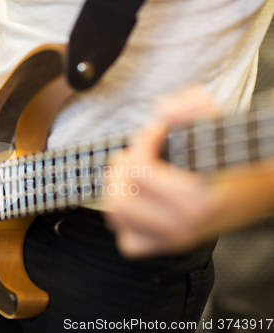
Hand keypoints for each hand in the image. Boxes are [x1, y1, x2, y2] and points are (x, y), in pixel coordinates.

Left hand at [105, 84, 223, 257]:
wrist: (264, 187)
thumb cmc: (238, 155)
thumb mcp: (222, 122)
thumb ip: (193, 106)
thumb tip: (162, 110)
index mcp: (195, 200)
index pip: (139, 170)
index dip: (144, 141)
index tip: (159, 130)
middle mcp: (182, 226)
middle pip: (120, 199)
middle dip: (123, 168)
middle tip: (139, 152)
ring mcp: (175, 240)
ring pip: (119, 218)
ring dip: (118, 190)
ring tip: (134, 172)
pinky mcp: (170, 246)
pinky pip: (129, 243)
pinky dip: (125, 222)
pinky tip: (137, 200)